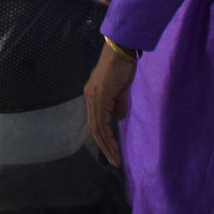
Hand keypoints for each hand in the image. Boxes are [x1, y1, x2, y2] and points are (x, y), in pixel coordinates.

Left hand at [85, 45, 135, 166]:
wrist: (121, 51)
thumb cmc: (122, 66)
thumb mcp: (122, 89)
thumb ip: (119, 104)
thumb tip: (118, 118)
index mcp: (94, 96)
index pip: (97, 122)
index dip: (104, 139)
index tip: (113, 153)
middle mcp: (90, 98)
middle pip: (95, 128)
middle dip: (105, 147)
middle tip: (114, 162)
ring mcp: (93, 97)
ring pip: (97, 127)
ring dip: (106, 145)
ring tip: (115, 159)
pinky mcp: (99, 96)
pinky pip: (101, 120)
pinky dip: (107, 134)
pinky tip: (113, 145)